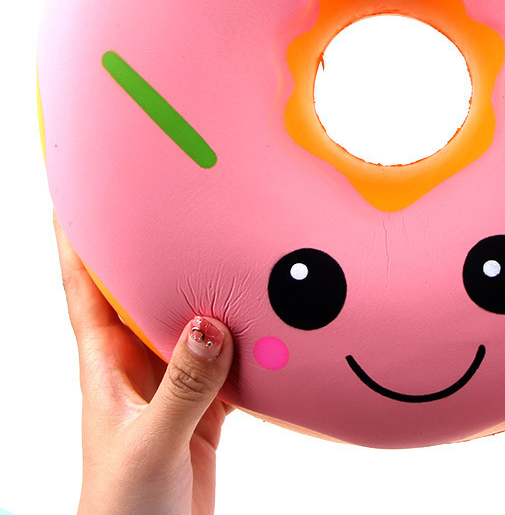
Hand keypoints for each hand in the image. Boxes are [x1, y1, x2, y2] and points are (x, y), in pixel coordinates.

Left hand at [54, 213, 234, 514]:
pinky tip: (266, 312)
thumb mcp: (148, 446)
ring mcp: (172, 381)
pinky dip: (245, 330)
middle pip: (140, 286)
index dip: (74, 235)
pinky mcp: (204, 403)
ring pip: (188, 315)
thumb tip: (210, 324)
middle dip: (150, 240)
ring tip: (226, 237)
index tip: (78, 184)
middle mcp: (137, 363)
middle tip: (174, 193)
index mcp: (106, 365)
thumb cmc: (122, 510)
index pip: (83, 286)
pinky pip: (226, 353)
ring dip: (203, 281)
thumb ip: (181, 387)